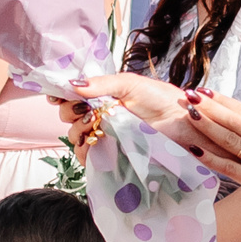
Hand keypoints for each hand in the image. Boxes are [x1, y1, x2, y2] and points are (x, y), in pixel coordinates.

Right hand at [67, 72, 200, 155]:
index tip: (57, 96)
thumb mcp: (129, 84)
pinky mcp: (112, 154)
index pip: (72, 96)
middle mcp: (101, 116)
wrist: (183, 122)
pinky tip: (93, 143)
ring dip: (77, 130)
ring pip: (75, 136)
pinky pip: (89, 157)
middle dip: (70, 112)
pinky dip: (84, 151)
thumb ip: (101, 84)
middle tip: (85, 110)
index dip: (61, 96)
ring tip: (93, 125)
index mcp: (102, 96)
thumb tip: (73, 84)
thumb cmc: (160, 98)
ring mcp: (106, 136)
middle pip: (69, 116)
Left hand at [187, 81, 240, 220]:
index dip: (223, 100)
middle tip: (188, 95)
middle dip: (208, 107)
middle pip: (231, 121)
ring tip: (187, 114)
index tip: (206, 91)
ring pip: (226, 141)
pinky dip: (209, 159)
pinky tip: (193, 149)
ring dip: (205, 126)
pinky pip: (227, 168)